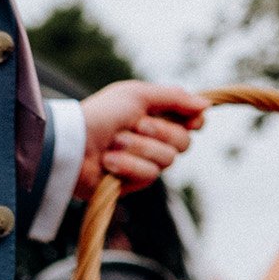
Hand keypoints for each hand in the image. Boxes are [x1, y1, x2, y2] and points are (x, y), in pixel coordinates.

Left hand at [77, 81, 208, 197]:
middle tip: (135, 126)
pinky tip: (108, 162)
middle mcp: (153, 139)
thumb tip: (206, 105)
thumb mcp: (138, 95)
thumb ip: (174, 98)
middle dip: (159, 132)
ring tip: (113, 144)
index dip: (194, 122)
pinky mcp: (133, 184)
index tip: (192, 120)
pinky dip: (127, 166)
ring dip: (138, 148)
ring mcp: (144, 162)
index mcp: (156, 116)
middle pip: (184, 142)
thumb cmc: (101, 114)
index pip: (192, 122)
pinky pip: (148, 176)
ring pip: (167, 160)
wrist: (72, 144)